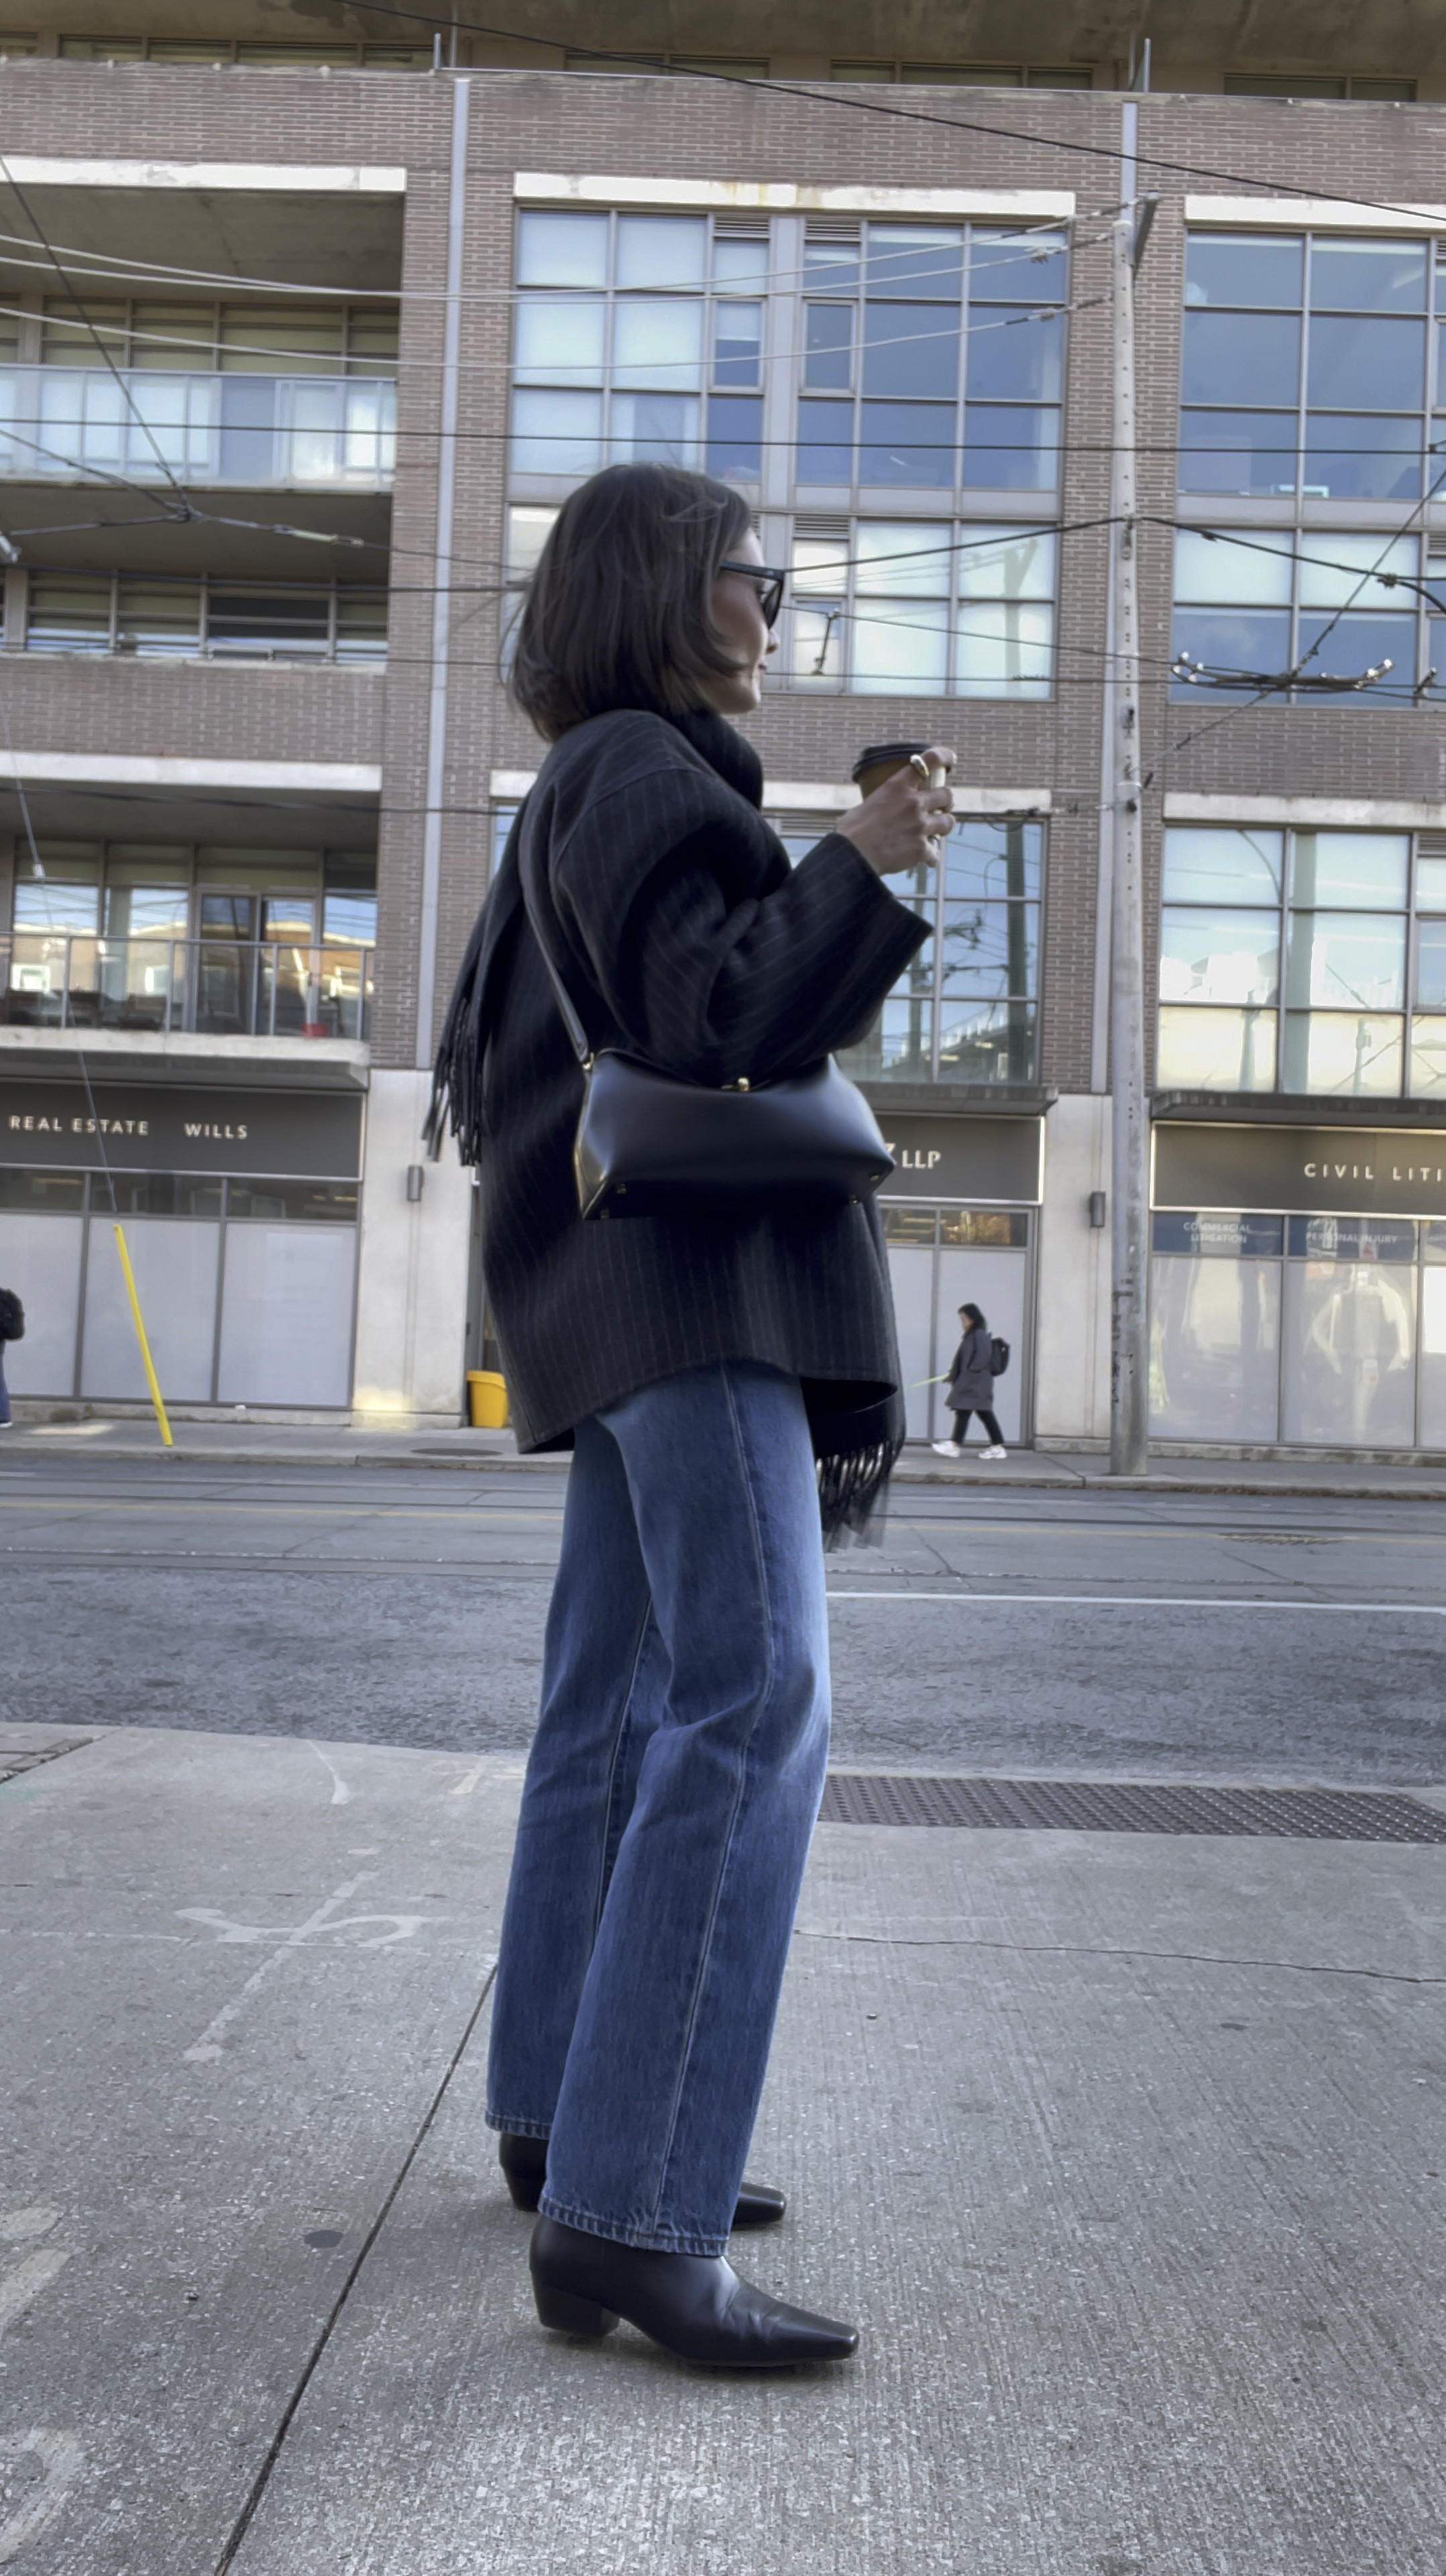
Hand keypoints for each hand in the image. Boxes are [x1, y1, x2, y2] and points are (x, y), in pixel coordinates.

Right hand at [835, 746, 955, 878]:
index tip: (951, 759)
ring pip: (948, 822)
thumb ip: (884, 802)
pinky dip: (931, 857)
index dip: (944, 757)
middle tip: (941, 808)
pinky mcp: (920, 849)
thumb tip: (883, 809)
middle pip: (946, 795)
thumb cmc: (851, 831)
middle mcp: (913, 803)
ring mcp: (919, 826)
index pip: (929, 761)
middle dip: (946, 802)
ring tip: (936, 833)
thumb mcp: (868, 804)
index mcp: (897, 786)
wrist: (851, 857)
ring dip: (943, 826)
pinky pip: (935, 853)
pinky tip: (925, 859)